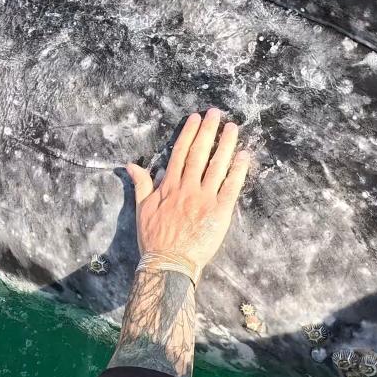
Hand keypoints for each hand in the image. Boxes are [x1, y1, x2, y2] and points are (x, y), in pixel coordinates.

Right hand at [125, 108, 250, 268]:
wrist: (169, 263)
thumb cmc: (155, 239)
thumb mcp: (142, 209)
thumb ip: (141, 185)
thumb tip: (132, 165)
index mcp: (169, 186)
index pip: (180, 153)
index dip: (189, 133)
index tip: (195, 118)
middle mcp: (187, 188)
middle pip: (199, 153)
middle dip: (208, 131)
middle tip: (216, 113)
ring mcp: (204, 198)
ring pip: (217, 165)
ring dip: (226, 144)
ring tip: (232, 128)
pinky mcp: (220, 211)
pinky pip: (231, 186)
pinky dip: (238, 170)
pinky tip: (245, 155)